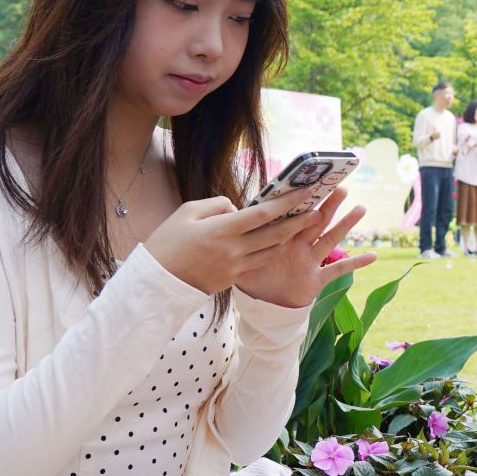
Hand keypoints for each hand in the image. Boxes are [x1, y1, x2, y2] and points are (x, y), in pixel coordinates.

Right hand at [145, 191, 327, 294]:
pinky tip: (281, 242)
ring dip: (290, 238)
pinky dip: (271, 251)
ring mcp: (236, 267)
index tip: (305, 193)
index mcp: (222, 230)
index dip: (286, 203)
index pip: (263, 214)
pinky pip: (259, 262)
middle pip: (276, 234)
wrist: (157, 282)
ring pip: (272, 251)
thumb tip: (238, 208)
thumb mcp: (187, 212)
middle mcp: (234, 250)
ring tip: (305, 226)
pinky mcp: (234, 279)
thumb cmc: (168, 242)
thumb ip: (217, 205)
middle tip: (319, 211)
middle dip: (300, 222)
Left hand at [195, 188, 373, 307]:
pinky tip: (373, 256)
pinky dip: (355, 263)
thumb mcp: (243, 253)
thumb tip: (226, 214)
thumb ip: (239, 235)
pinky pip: (338, 270)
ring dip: (346, 225)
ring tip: (360, 209)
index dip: (305, 199)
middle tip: (340, 186)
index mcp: (284, 237)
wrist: (263, 304)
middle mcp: (300, 246)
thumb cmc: (255, 276)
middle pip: (317, 221)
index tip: (314, 182)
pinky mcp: (316, 279)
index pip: (296, 214)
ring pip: (330, 239)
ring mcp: (311, 261)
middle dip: (329, 204)